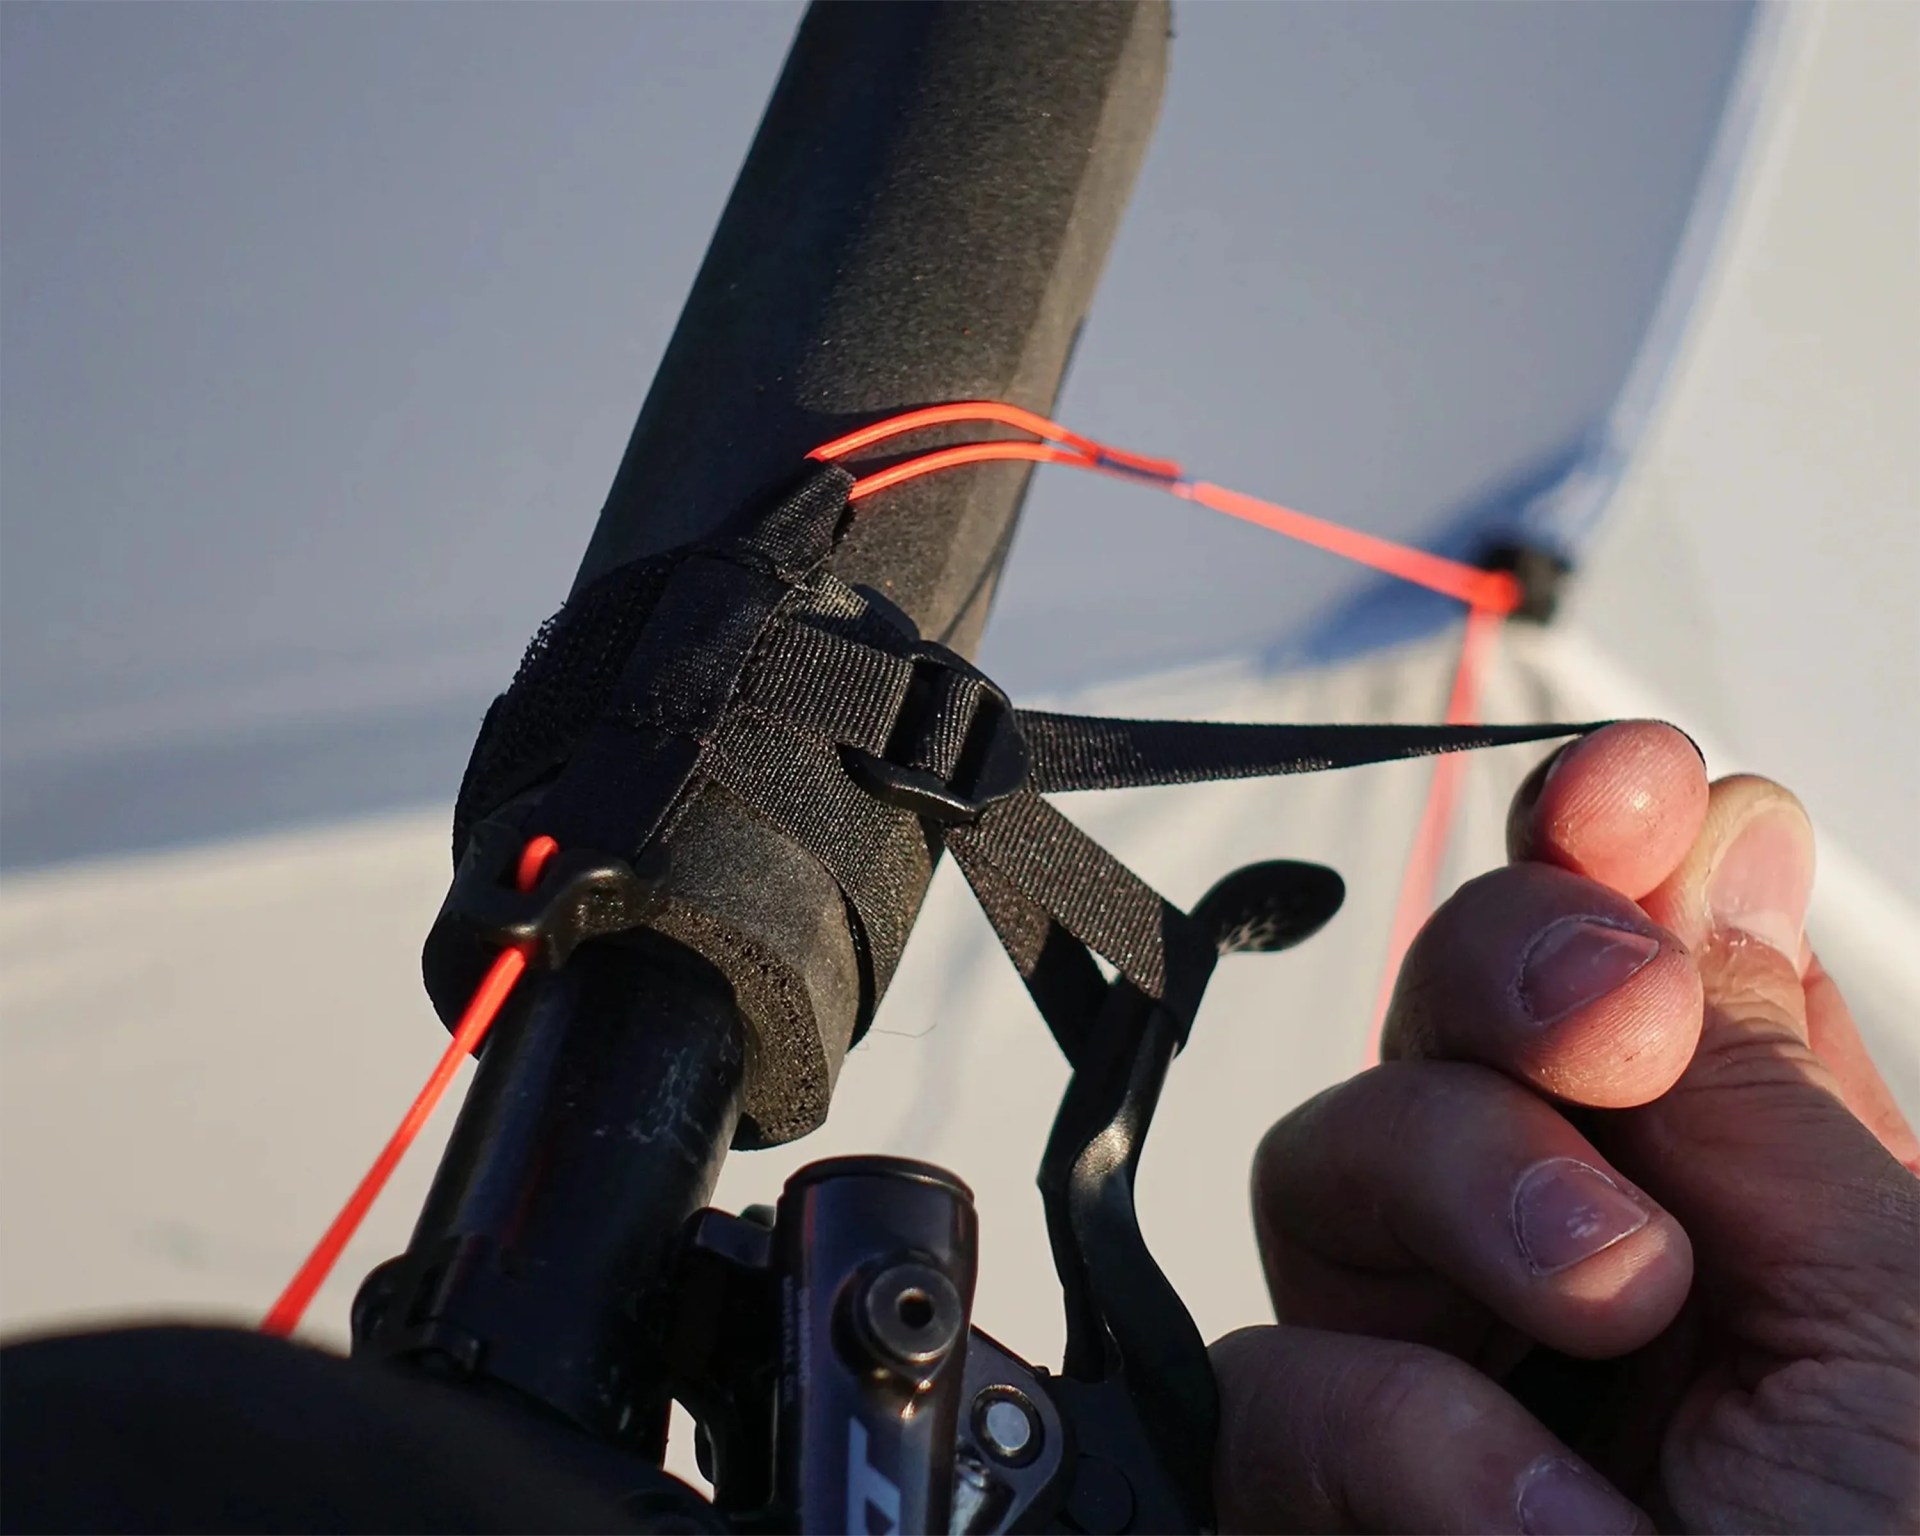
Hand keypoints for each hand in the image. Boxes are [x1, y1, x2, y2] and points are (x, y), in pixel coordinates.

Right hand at [1212, 722, 1919, 1532]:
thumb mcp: (1899, 1317)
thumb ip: (1767, 1079)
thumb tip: (1706, 824)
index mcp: (1732, 1194)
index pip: (1625, 955)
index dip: (1607, 842)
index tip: (1633, 785)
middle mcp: (1565, 1254)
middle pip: (1442, 1011)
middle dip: (1522, 973)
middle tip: (1618, 1036)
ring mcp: (1435, 1366)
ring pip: (1329, 1163)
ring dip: (1472, 1211)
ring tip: (1615, 1332)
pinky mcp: (1327, 1493)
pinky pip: (1282, 1383)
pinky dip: (1417, 1451)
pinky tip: (1548, 1534)